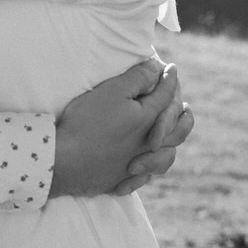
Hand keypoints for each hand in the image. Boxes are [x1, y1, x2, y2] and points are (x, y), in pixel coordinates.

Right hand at [50, 58, 192, 198]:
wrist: (65, 161)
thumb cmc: (88, 122)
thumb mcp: (113, 91)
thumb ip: (139, 78)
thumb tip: (157, 67)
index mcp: (150, 121)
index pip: (167, 95)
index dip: (169, 78)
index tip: (171, 67)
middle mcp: (150, 145)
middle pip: (178, 130)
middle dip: (181, 114)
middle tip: (182, 106)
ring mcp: (137, 166)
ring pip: (166, 158)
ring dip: (171, 146)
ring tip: (169, 138)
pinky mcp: (121, 181)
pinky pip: (143, 179)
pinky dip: (147, 172)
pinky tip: (141, 167)